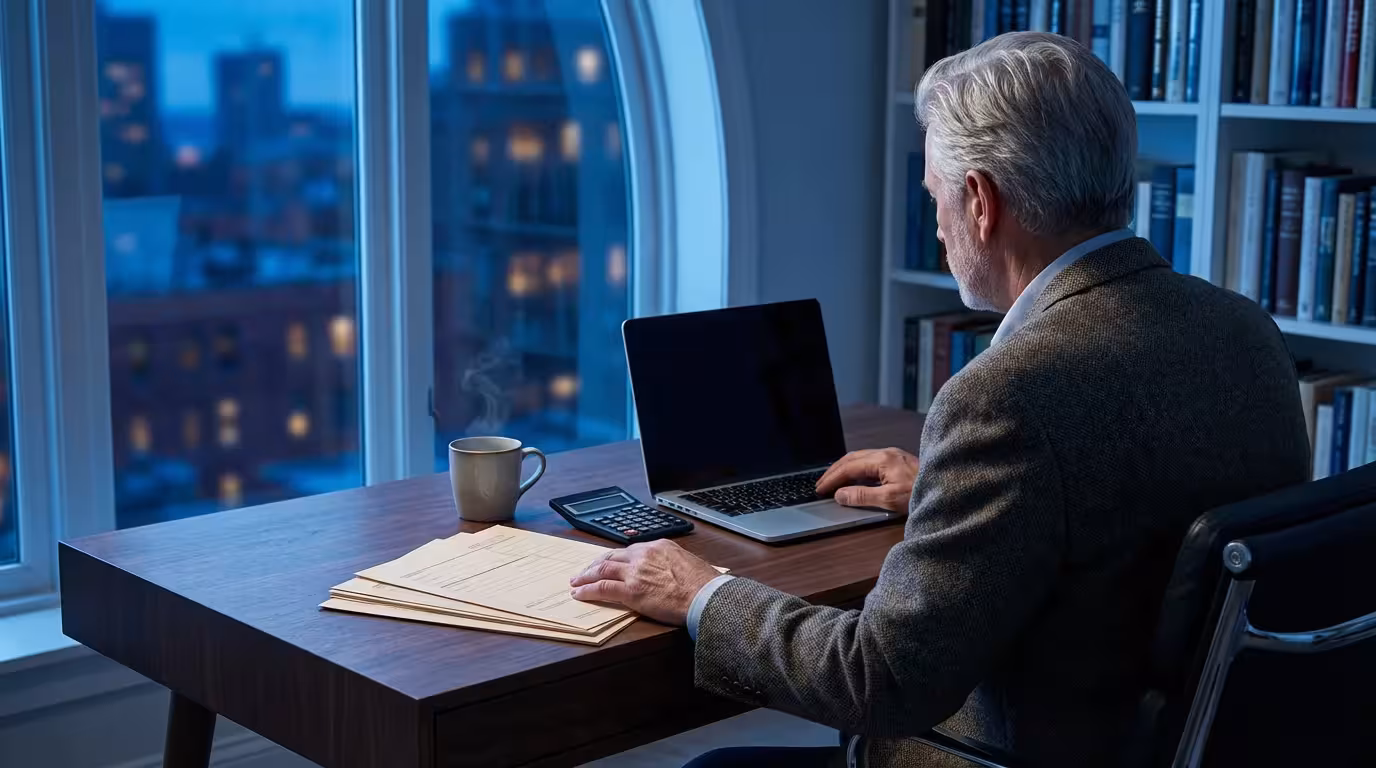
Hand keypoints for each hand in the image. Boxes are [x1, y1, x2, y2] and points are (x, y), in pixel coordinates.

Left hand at [569, 539, 719, 624]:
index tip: (609, 562)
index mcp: (659, 546)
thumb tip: (667, 572)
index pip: (630, 550)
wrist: (706, 596)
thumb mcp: (687, 563)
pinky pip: (602, 587)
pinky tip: (579, 593)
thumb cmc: (704, 585)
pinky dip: (588, 589)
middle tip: (585, 570)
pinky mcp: (631, 591)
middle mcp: (644, 554)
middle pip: (612, 556)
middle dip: (596, 564)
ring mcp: (636, 572)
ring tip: (576, 581)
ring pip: (603, 569)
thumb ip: (671, 564)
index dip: (615, 557)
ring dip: (586, 575)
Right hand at [816, 447, 917, 512]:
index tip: (820, 489)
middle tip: (821, 484)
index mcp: (882, 460)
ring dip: (844, 469)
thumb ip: (862, 496)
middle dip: (834, 471)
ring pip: (860, 458)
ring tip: (833, 481)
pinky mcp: (898, 461)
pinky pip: (870, 461)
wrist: (948, 488)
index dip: (832, 479)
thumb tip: (840, 495)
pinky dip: (856, 469)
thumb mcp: (889, 499)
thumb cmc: (922, 493)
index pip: (848, 468)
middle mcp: (886, 453)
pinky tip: (855, 478)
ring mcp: (893, 455)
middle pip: (851, 459)